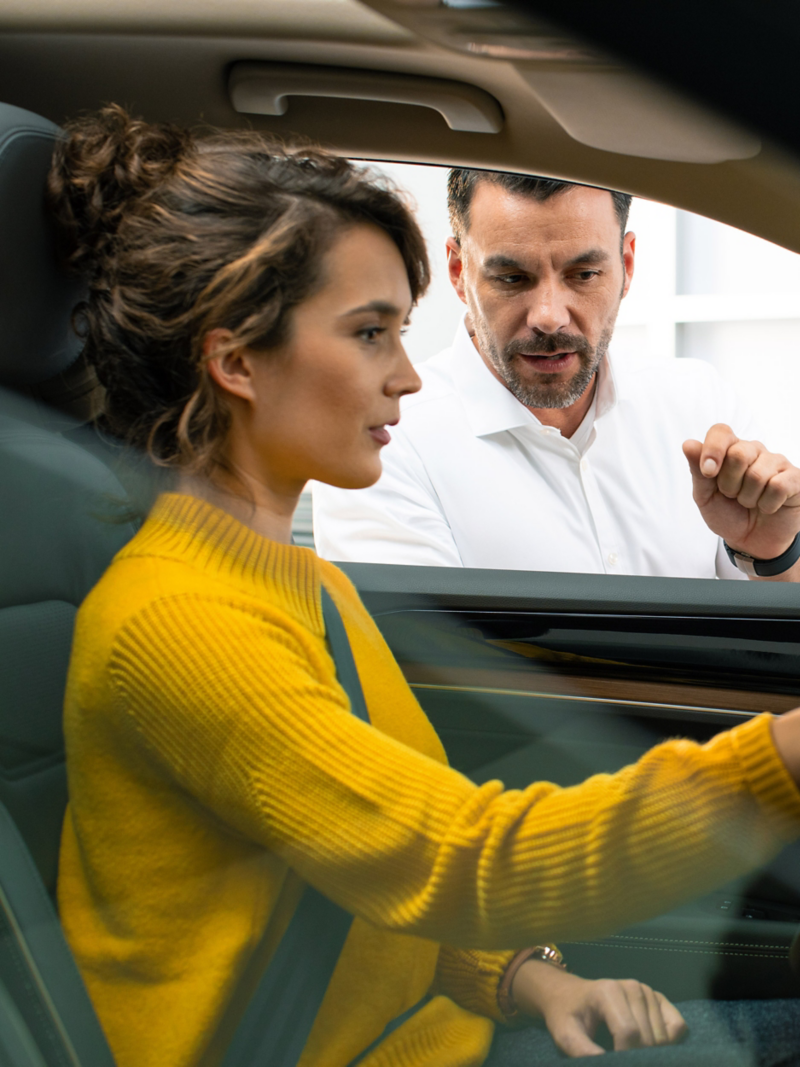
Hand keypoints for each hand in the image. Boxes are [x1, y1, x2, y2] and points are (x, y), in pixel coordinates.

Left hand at [511, 960, 686, 1056]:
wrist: (571, 995)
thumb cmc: (567, 1015)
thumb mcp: (565, 1034)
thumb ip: (582, 1051)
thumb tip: (607, 1063)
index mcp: (609, 991)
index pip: (629, 1033)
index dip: (624, 1057)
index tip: (612, 1063)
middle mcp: (632, 987)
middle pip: (648, 1038)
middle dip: (636, 1058)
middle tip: (618, 1059)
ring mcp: (648, 991)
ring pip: (663, 1038)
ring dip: (650, 1053)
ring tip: (627, 1051)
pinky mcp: (658, 998)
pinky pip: (677, 1026)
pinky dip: (667, 1042)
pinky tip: (647, 1044)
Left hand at [683, 425, 799, 566]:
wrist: (751, 541)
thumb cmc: (728, 514)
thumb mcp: (705, 496)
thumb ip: (697, 471)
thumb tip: (689, 444)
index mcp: (729, 449)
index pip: (721, 432)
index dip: (713, 450)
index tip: (708, 474)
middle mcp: (754, 450)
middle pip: (739, 454)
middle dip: (729, 484)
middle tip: (732, 495)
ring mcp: (777, 462)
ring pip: (758, 474)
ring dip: (748, 498)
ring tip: (750, 502)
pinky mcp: (795, 478)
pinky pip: (778, 486)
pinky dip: (767, 504)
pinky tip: (767, 506)